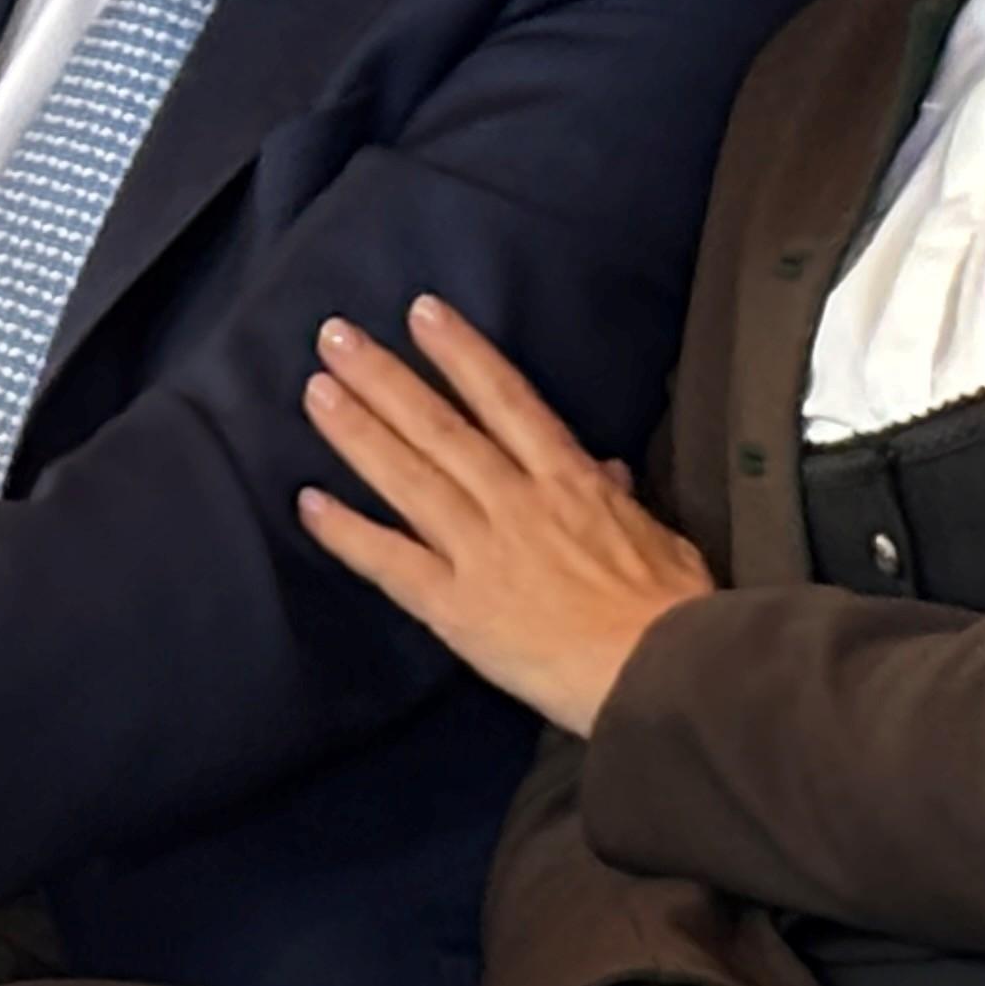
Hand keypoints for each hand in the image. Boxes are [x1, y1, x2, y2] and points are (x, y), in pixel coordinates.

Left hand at [296, 297, 714, 734]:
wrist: (667, 674)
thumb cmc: (676, 612)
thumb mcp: (662, 537)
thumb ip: (621, 502)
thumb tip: (607, 471)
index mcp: (571, 480)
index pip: (507, 399)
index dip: (461, 352)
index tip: (422, 311)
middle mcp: (517, 502)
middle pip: (440, 426)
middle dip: (385, 377)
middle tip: (335, 335)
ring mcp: (482, 551)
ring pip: (408, 478)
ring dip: (358, 432)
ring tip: (315, 390)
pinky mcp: (457, 608)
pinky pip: (390, 563)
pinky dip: (347, 532)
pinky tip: (308, 503)